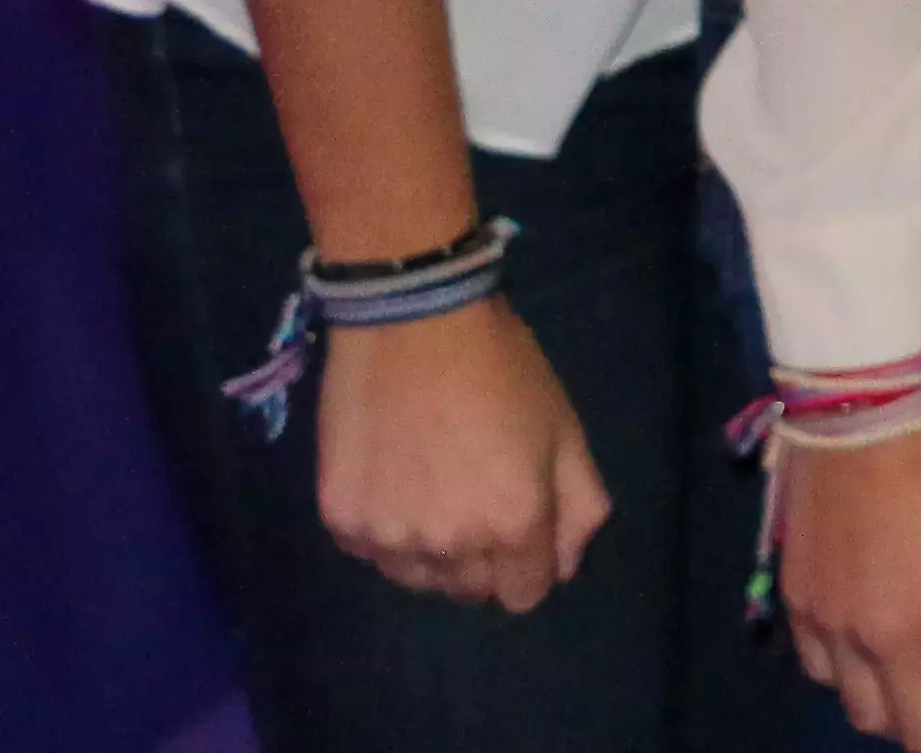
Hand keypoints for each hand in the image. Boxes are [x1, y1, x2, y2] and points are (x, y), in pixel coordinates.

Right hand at [313, 296, 608, 611]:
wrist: (412, 324)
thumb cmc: (502, 370)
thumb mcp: (566, 430)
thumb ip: (580, 507)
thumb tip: (564, 565)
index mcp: (513, 526)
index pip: (524, 596)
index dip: (529, 566)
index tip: (521, 530)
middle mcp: (448, 547)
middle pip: (470, 591)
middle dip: (482, 559)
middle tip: (477, 498)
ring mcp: (387, 538)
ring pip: (418, 578)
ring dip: (431, 553)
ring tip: (434, 490)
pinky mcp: (340, 521)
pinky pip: (371, 552)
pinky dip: (385, 530)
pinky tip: (394, 480)